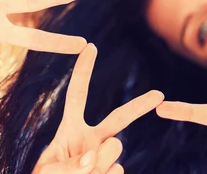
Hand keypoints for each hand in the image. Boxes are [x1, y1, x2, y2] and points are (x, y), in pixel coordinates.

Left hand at [35, 44, 163, 173]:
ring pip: (114, 148)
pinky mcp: (113, 172)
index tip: (90, 46)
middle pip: (119, 118)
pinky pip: (116, 172)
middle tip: (158, 95)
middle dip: (139, 105)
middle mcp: (92, 138)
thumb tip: (93, 159)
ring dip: (99, 162)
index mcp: (71, 129)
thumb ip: (67, 165)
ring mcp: (104, 156)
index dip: (83, 71)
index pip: (77, 95)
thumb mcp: (48, 171)